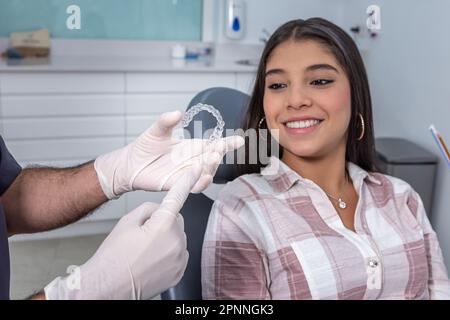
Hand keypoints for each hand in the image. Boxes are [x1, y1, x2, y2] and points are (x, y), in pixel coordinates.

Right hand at [44, 164, 201, 299]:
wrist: (108, 288)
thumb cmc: (112, 257)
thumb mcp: (126, 222)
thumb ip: (149, 208)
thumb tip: (161, 209)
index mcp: (163, 226)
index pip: (177, 197)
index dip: (186, 182)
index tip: (195, 171)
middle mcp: (176, 242)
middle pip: (176, 220)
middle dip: (163, 222)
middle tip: (143, 234)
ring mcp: (179, 259)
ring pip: (179, 237)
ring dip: (167, 239)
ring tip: (145, 250)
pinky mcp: (180, 272)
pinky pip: (180, 253)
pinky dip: (170, 253)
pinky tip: (152, 260)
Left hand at [94, 110, 243, 198]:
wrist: (129, 165)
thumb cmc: (145, 147)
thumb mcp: (156, 130)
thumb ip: (166, 121)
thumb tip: (178, 113)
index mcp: (193, 147)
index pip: (214, 144)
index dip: (228, 143)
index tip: (239, 140)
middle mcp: (194, 161)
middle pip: (212, 159)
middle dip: (217, 155)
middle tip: (217, 150)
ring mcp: (187, 174)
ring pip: (205, 173)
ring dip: (210, 168)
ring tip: (210, 160)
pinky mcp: (177, 185)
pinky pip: (192, 186)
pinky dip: (199, 184)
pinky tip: (203, 179)